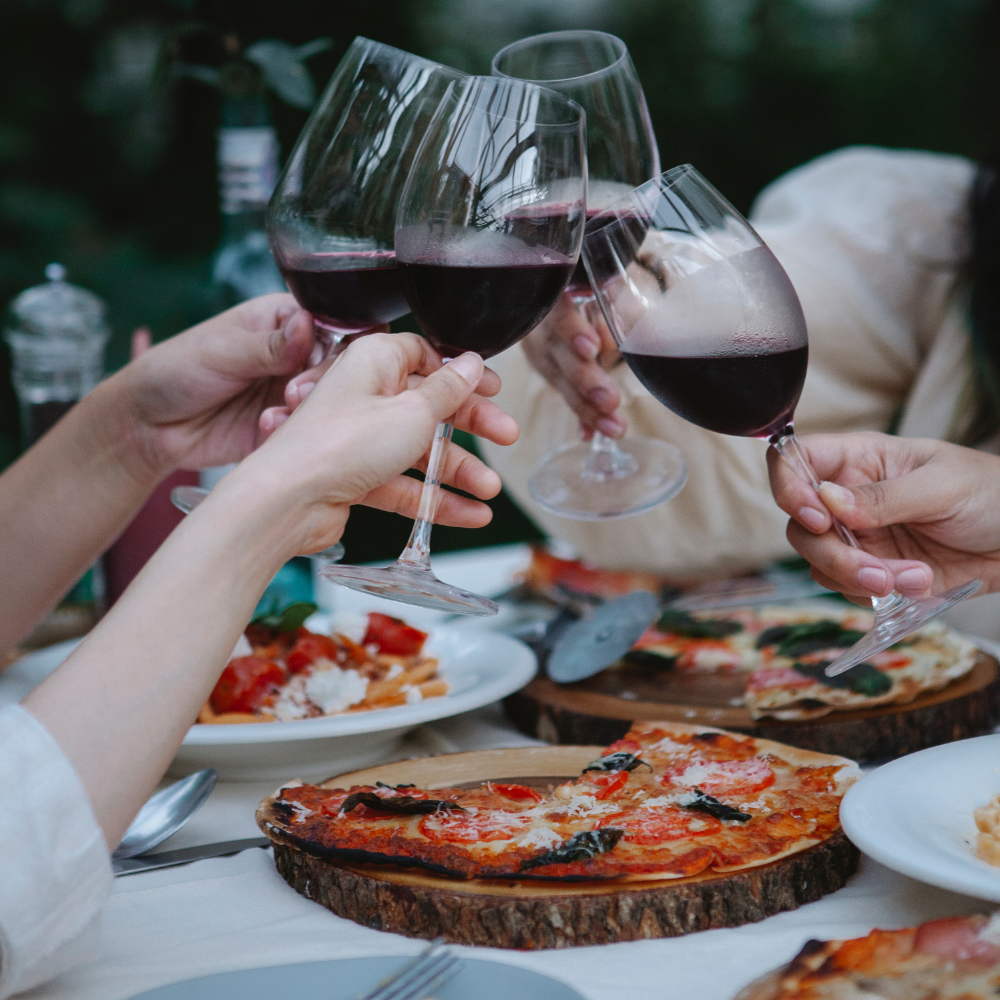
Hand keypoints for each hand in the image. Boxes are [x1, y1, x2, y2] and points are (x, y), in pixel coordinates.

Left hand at [109, 293, 316, 479]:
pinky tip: (266, 428)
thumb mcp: (222, 352)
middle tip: (292, 393)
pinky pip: (305, 431)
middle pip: (337, 366)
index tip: (313, 362)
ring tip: (277, 413)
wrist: (146, 425)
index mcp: (282, 322)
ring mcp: (289, 392)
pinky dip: (292, 432)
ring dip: (308, 409)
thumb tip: (308, 324)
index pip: (331, 326)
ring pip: (326, 401)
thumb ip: (270, 345)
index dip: (333, 345)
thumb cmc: (174, 371)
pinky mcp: (283, 427)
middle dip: (320, 381)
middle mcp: (293, 356)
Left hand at [218, 333, 519, 556]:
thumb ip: (447, 390)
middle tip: (507, 436)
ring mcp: (358, 439)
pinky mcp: (353, 477)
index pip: (424, 356)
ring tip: (491, 490)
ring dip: (455, 471)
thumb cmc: (342, 444)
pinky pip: (401, 484)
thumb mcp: (412, 411)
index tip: (492, 388)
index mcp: (373, 361)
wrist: (287, 501)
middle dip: (470, 425)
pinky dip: (433, 499)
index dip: (461, 373)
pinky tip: (468, 514)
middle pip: (428, 405)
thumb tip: (469, 364)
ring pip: (417, 450)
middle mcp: (363, 395)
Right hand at [520, 292, 626, 437]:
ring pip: (560, 382)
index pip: (558, 312)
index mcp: (550, 296)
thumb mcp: (604, 281)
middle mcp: (539, 327)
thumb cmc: (588, 283)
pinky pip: (566, 396)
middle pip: (557, 354)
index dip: (572, 330)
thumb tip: (639, 315)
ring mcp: (541, 352)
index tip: (592, 349)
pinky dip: (581, 417)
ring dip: (586, 408)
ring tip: (613, 427)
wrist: (561, 294)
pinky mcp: (549, 373)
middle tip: (610, 401)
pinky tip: (592, 434)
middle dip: (584, 381)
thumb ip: (619, 295)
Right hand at [767, 431, 999, 600]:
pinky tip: (919, 584)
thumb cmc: (992, 493)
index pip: (795, 460)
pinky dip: (878, 595)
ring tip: (914, 579)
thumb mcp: (943, 486)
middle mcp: (847, 498)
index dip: (788, 486)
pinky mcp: (872, 571)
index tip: (816, 517)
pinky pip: (846, 588)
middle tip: (876, 573)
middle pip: (799, 525)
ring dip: (859, 579)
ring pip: (819, 563)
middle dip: (833, 555)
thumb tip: (827, 501)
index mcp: (859, 460)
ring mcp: (857, 537)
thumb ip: (884, 497)